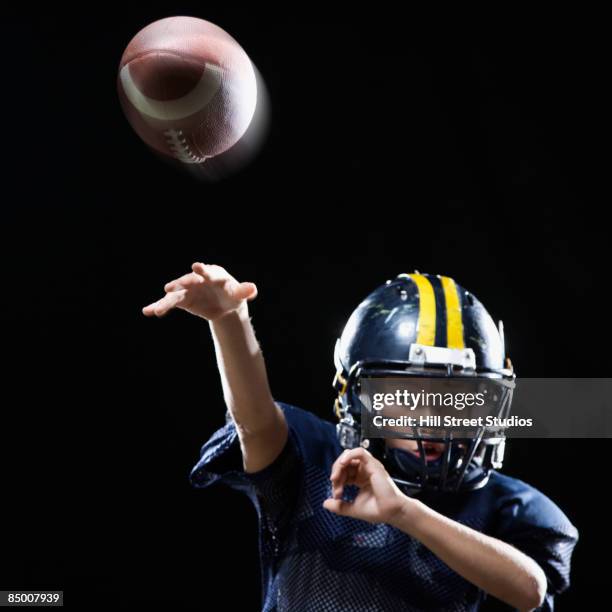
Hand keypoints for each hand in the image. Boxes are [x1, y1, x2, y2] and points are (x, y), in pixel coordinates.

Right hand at [142, 262, 257, 320]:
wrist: (224, 303)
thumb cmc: (232, 294)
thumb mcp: (240, 294)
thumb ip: (245, 291)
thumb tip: (253, 290)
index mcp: (212, 274)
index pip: (207, 271)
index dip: (202, 269)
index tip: (196, 266)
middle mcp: (197, 279)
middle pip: (187, 281)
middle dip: (179, 284)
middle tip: (169, 287)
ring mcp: (188, 289)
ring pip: (175, 294)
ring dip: (165, 301)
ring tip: (155, 310)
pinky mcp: (182, 299)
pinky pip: (169, 303)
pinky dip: (159, 306)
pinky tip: (148, 311)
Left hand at [323, 447, 412, 524]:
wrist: (392, 512)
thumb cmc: (379, 510)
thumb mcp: (353, 508)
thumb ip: (339, 506)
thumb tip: (325, 504)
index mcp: (360, 478)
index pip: (343, 472)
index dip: (336, 481)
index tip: (336, 496)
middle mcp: (364, 471)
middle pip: (344, 463)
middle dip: (336, 473)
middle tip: (335, 486)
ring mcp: (369, 467)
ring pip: (349, 455)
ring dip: (339, 465)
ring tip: (336, 477)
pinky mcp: (373, 465)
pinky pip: (360, 452)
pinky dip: (349, 455)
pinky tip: (342, 464)